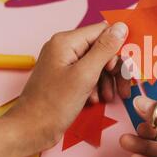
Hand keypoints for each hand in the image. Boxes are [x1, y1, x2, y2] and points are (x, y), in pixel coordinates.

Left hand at [7, 22, 129, 151]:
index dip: (117, 48)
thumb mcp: (85, 75)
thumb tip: (121, 27)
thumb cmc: (53, 105)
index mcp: (66, 41)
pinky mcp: (66, 77)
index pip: (103, 31)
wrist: (31, 130)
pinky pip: (88, 74)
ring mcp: (64, 63)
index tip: (126, 67)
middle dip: (115, 68)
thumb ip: (105, 49)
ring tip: (109, 97)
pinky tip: (96, 99)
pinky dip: (97, 86)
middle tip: (123, 88)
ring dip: (107, 80)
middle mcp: (65, 48)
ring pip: (97, 63)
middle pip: (102, 48)